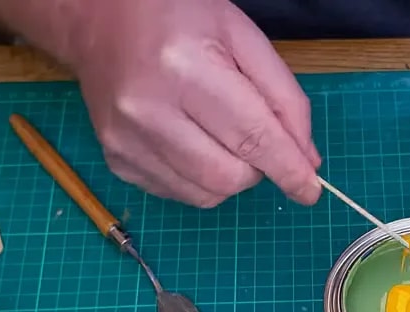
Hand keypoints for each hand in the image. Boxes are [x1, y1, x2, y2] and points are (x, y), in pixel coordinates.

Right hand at [60, 0, 321, 207]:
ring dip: (229, 177)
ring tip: (218, 133)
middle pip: (229, 177)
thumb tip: (305, 160)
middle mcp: (148, 110)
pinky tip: (190, 141)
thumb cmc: (177, 17)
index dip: (288, 170)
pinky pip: (178, 193)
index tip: (310, 190)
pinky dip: (199, 179)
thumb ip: (282, 97)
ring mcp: (126, 140)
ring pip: (206, 194)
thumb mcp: (242, 36)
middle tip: (251, 137)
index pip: (252, 138)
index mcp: (185, 68)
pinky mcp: (116, 160)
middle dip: (257, 168)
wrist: (99, 18)